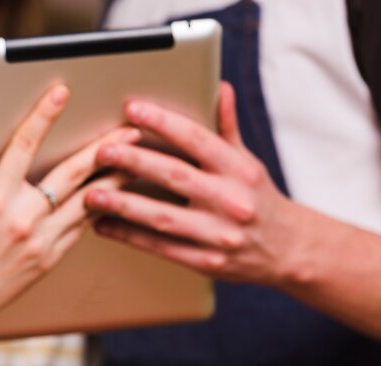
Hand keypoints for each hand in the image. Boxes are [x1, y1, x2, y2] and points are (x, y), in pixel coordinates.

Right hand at [0, 84, 139, 339]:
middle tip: (129, 130)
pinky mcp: (50, 259)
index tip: (61, 93)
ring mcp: (41, 241)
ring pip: (86, 203)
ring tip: (136, 162)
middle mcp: (22, 219)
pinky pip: (80, 229)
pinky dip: (97, 209)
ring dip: (114, 180)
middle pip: (70, 174)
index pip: (22, 147)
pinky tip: (113, 195)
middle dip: (103, 147)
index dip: (43, 117)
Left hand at [84, 81, 306, 286]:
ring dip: (123, 206)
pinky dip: (131, 237)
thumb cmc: (260, 200)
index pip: (198, 139)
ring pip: (163, 217)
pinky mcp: (207, 263)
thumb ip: (228, 129)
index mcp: (240, 170)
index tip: (131, 110)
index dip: (163, 123)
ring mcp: (219, 235)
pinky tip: (105, 227)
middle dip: (134, 162)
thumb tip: (219, 87)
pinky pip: (162, 248)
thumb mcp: (249, 163)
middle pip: (175, 176)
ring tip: (91, 195)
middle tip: (101, 152)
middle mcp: (231, 200)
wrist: (289, 250)